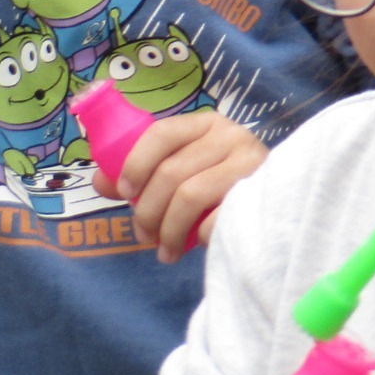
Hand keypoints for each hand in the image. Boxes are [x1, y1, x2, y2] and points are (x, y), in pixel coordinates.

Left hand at [94, 111, 265, 262]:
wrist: (274, 204)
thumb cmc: (218, 185)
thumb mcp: (181, 172)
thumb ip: (142, 174)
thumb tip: (101, 181)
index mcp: (207, 124)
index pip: (162, 133)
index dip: (136, 163)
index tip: (125, 192)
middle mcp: (232, 135)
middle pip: (171, 172)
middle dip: (148, 211)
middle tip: (145, 236)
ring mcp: (251, 162)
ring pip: (190, 196)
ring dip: (169, 230)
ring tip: (166, 249)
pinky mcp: (262, 192)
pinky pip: (216, 218)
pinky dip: (199, 236)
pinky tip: (196, 243)